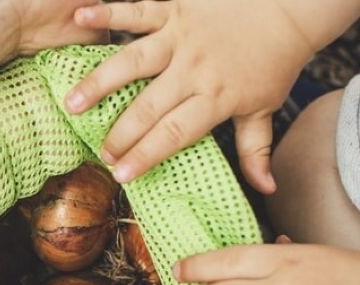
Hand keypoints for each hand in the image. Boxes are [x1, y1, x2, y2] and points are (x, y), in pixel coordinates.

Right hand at [65, 0, 335, 191]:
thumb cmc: (274, 60)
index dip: (146, 155)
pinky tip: (80, 18)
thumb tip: (266, 189)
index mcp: (215, 97)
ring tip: (72, 104)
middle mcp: (194, 69)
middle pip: (149, 106)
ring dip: (100, 83)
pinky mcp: (175, 10)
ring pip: (133, 62)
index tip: (121, 175)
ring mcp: (181, 38)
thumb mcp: (265, 108)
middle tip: (100, 153)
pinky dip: (109, 12)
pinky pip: (138, 11)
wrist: (289, 5)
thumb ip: (256, 150)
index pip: (174, 133)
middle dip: (121, 133)